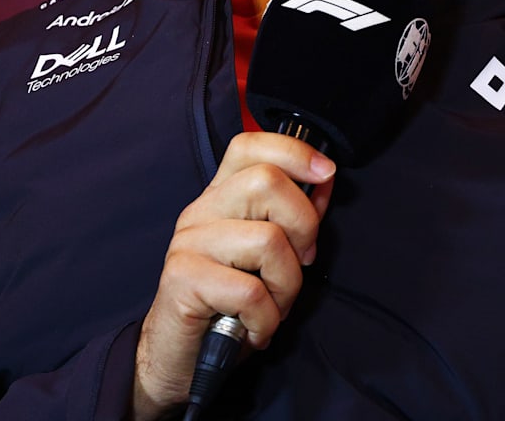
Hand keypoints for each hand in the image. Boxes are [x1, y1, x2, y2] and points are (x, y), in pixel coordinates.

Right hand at [130, 132, 335, 420]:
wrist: (179, 360)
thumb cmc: (230, 307)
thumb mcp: (268, 259)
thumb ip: (293, 217)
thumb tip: (324, 181)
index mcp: (221, 197)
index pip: (250, 145)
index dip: (294, 151)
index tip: (325, 174)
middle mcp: (201, 211)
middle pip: (267, 182)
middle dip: (303, 228)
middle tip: (298, 266)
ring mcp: (188, 242)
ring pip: (268, 240)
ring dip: (286, 286)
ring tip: (272, 307)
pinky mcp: (182, 279)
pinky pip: (250, 291)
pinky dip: (266, 318)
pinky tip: (254, 329)